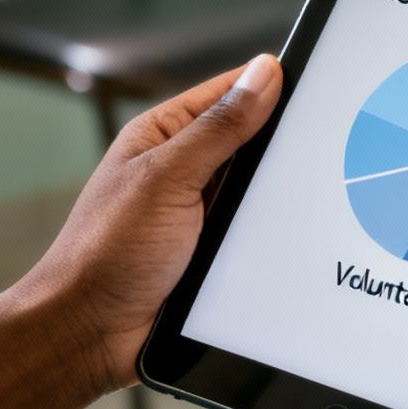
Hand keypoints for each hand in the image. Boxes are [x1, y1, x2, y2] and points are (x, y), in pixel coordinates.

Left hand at [24, 55, 282, 396]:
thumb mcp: (168, 178)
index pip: (227, 93)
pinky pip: (255, 235)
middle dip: (279, 151)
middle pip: (250, 144)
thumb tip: (262, 75)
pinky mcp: (211, 253)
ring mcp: (198, 213)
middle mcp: (181, 170)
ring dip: (274, 202)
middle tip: (317, 152)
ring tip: (298, 201)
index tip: (316, 84)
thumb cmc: (105, 252)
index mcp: (162, 136)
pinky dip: (271, 238)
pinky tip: (288, 241)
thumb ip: (218, 128)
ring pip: (258, 193)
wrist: (90, 334)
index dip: (269, 86)